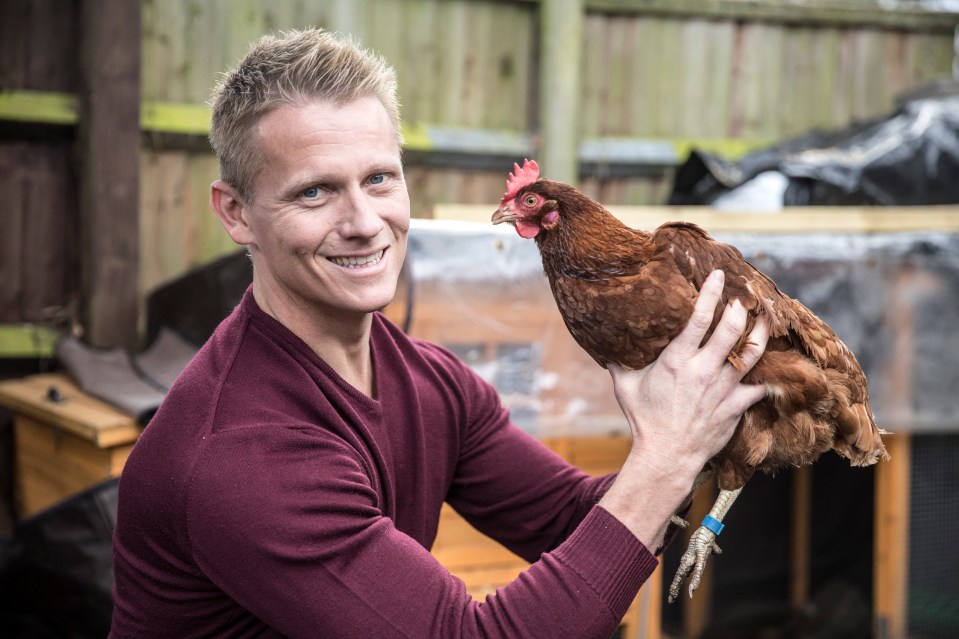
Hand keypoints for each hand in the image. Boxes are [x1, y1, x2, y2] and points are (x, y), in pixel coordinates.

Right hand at [610, 269, 768, 478]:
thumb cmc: (644, 420)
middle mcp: (704, 370)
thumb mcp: (624, 387)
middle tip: (745, 296)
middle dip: (741, 308)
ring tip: (766, 319)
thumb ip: (619, 364)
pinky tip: (773, 368)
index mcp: (677, 360)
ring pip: (752, 353)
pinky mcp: (736, 406)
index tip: (717, 275)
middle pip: (732, 328)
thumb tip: (607, 346)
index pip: (699, 318)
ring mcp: (723, 388)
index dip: (711, 292)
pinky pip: (759, 386)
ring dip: (761, 333)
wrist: (666, 455)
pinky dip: (767, 376)